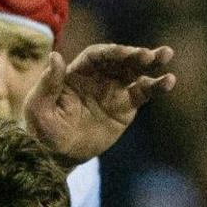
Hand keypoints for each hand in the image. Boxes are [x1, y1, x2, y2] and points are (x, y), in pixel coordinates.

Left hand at [23, 43, 175, 167]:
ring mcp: (114, 91)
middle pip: (120, 60)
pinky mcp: (125, 108)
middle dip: (135, 55)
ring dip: (151, 64)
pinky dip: (155, 86)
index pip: (98, 55)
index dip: (112, 52)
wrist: (55, 154)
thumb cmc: (41, 127)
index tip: (125, 53)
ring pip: (135, 72)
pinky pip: (142, 93)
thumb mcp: (38, 105)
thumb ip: (48, 82)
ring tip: (167, 55)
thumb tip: (55, 56)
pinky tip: (168, 81)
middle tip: (152, 54)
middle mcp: (98, 76)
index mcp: (78, 71)